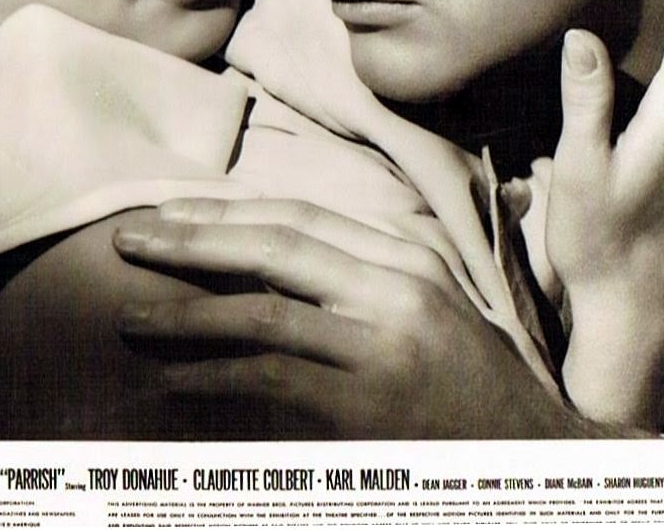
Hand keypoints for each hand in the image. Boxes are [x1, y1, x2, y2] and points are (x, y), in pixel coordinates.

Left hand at [112, 198, 626, 438]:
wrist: (535, 453)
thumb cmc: (470, 383)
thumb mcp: (426, 308)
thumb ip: (361, 277)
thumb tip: (267, 258)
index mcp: (407, 257)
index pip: (301, 216)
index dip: (228, 211)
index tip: (171, 211)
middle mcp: (396, 285)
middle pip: (276, 244)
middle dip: (194, 239)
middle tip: (130, 238)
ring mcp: (383, 342)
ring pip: (265, 308)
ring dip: (186, 310)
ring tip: (129, 312)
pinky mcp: (369, 402)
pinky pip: (273, 377)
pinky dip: (213, 374)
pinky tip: (170, 378)